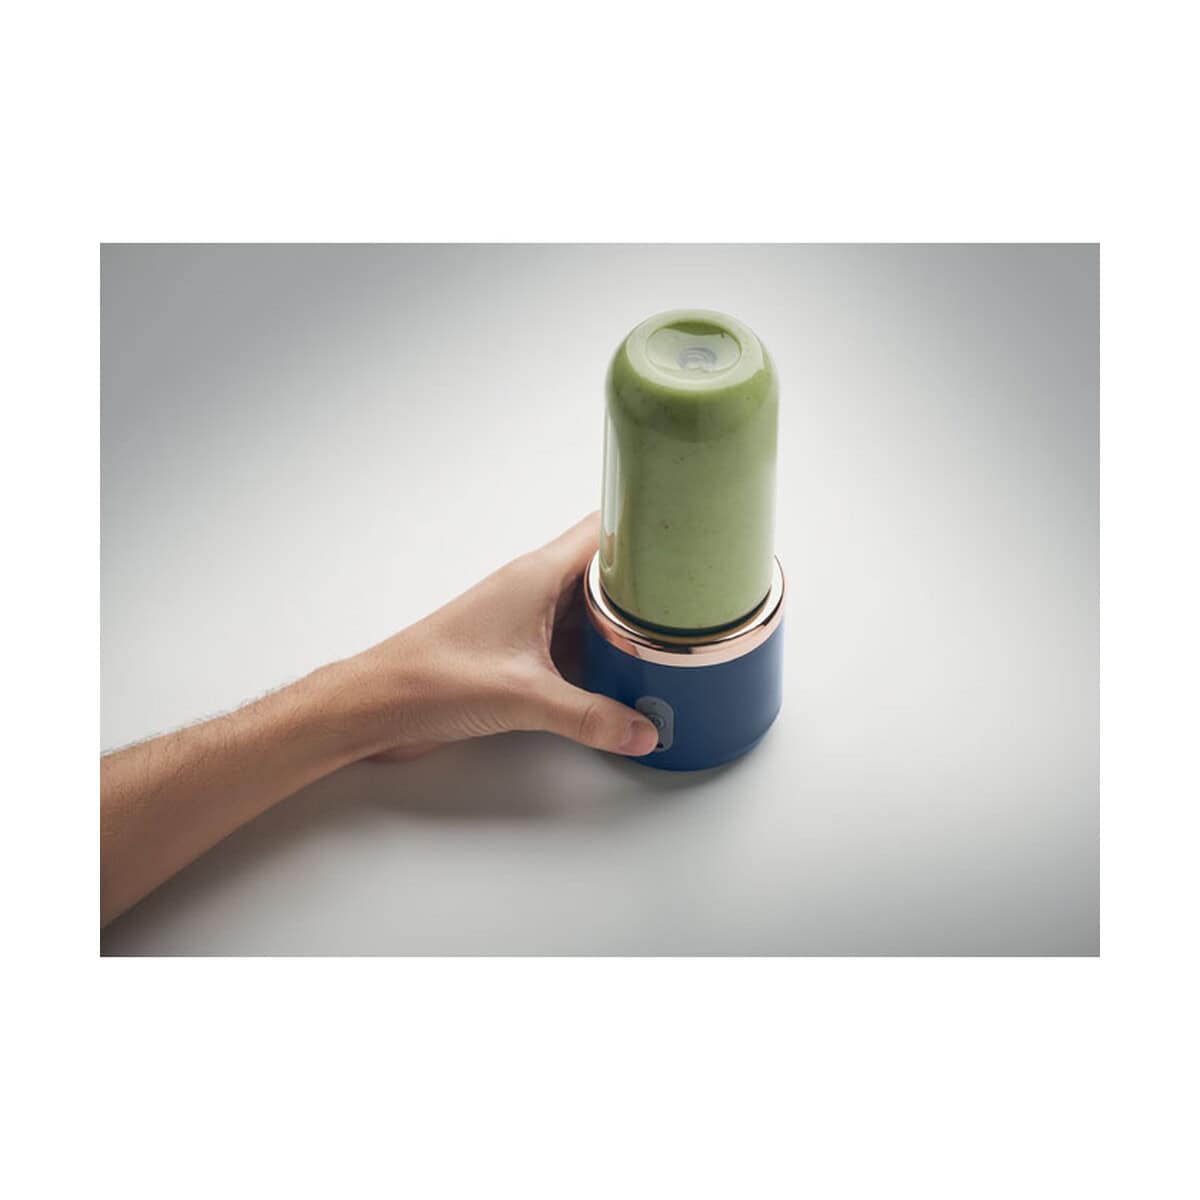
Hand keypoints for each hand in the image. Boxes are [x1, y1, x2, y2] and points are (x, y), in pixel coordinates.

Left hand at [346, 513, 659, 760]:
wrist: (380, 704)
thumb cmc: (433, 678)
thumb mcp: (525, 697)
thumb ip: (591, 717)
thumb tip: (642, 729)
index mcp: (536, 575)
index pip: (603, 530)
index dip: (645, 528)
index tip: (688, 537)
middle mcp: (533, 589)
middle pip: (604, 572)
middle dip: (646, 586)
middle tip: (693, 601)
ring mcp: (525, 620)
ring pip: (588, 609)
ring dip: (622, 624)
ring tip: (670, 639)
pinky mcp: (517, 651)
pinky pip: (570, 642)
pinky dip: (597, 653)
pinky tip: (623, 674)